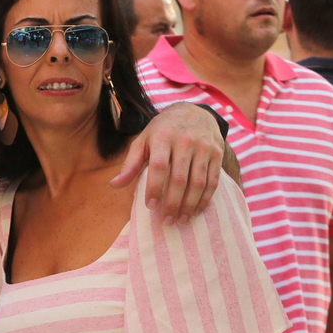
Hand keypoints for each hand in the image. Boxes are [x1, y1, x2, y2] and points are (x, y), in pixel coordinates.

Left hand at [111, 101, 224, 222]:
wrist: (194, 111)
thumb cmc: (162, 130)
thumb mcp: (143, 140)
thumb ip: (130, 163)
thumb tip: (114, 185)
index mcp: (163, 137)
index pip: (158, 166)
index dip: (154, 188)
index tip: (150, 206)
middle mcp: (185, 141)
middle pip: (179, 178)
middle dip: (172, 203)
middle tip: (166, 221)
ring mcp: (204, 147)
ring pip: (198, 182)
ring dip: (189, 205)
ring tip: (181, 220)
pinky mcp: (217, 153)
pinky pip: (212, 180)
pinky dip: (205, 198)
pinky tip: (196, 210)